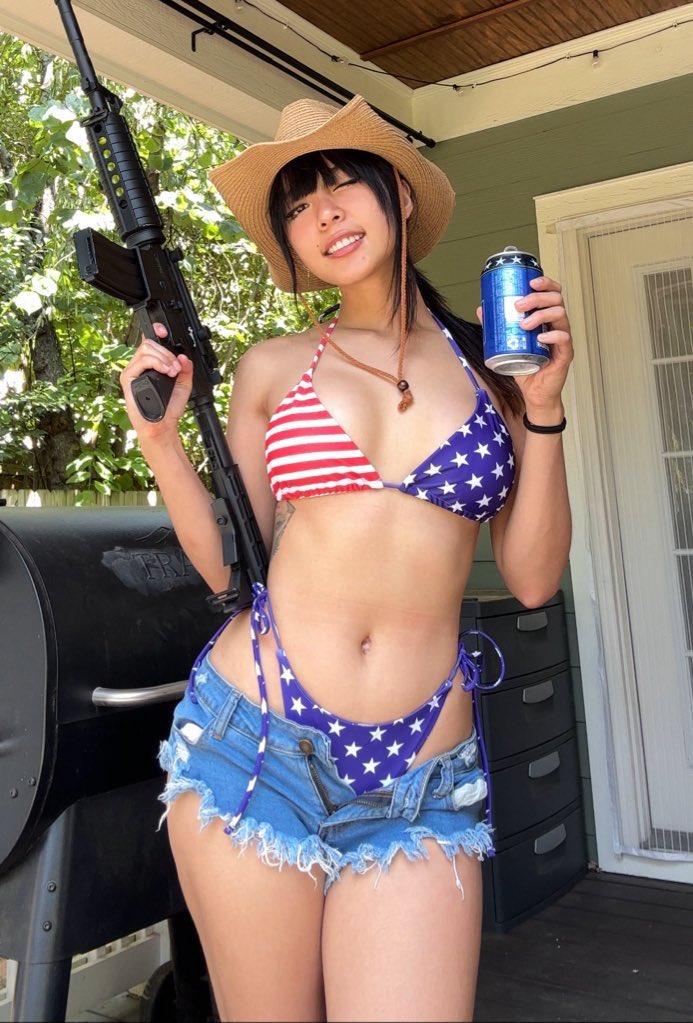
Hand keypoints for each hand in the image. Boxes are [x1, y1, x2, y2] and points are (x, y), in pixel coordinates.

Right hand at [120, 322, 192, 434]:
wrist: (162, 425)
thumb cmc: (169, 408)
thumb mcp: (183, 385)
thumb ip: (185, 369)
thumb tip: (183, 356)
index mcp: (151, 365)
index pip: (150, 342)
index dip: (156, 332)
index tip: (164, 331)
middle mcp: (140, 366)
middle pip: (149, 344)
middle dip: (166, 352)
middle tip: (176, 368)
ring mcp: (133, 371)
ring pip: (145, 350)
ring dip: (163, 357)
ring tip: (172, 371)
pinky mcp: (128, 378)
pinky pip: (139, 362)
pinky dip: (155, 363)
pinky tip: (165, 371)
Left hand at [477, 275, 573, 422]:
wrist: (534, 394)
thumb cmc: (526, 367)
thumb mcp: (509, 344)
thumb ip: (498, 326)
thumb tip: (482, 309)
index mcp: (547, 319)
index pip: (553, 293)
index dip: (546, 283)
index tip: (531, 281)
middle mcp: (558, 325)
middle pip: (556, 300)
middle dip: (537, 298)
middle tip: (518, 305)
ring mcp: (563, 339)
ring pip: (561, 315)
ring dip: (540, 315)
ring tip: (523, 324)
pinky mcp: (565, 354)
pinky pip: (564, 339)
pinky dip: (553, 335)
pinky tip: (541, 338)